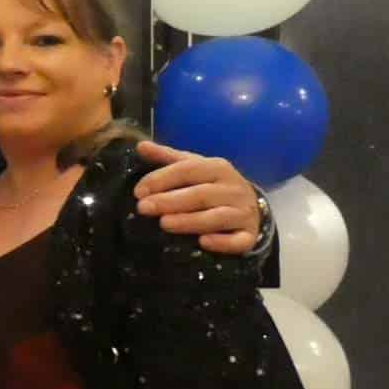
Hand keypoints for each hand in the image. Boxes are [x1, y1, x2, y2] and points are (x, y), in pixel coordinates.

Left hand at [133, 141, 261, 253]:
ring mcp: (244, 213)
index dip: (161, 179)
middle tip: (143, 208)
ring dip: (190, 221)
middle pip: (200, 194)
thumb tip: (141, 145)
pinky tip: (203, 242)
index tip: (138, 191)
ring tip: (164, 224)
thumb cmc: (212, 186)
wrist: (249, 207)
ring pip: (217, 217)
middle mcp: (234, 189)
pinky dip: (222, 243)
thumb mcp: (193, 168)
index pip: (188, 170)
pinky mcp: (249, 235)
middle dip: (169, 201)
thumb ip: (167, 158)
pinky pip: (239, 241)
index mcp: (218, 168)